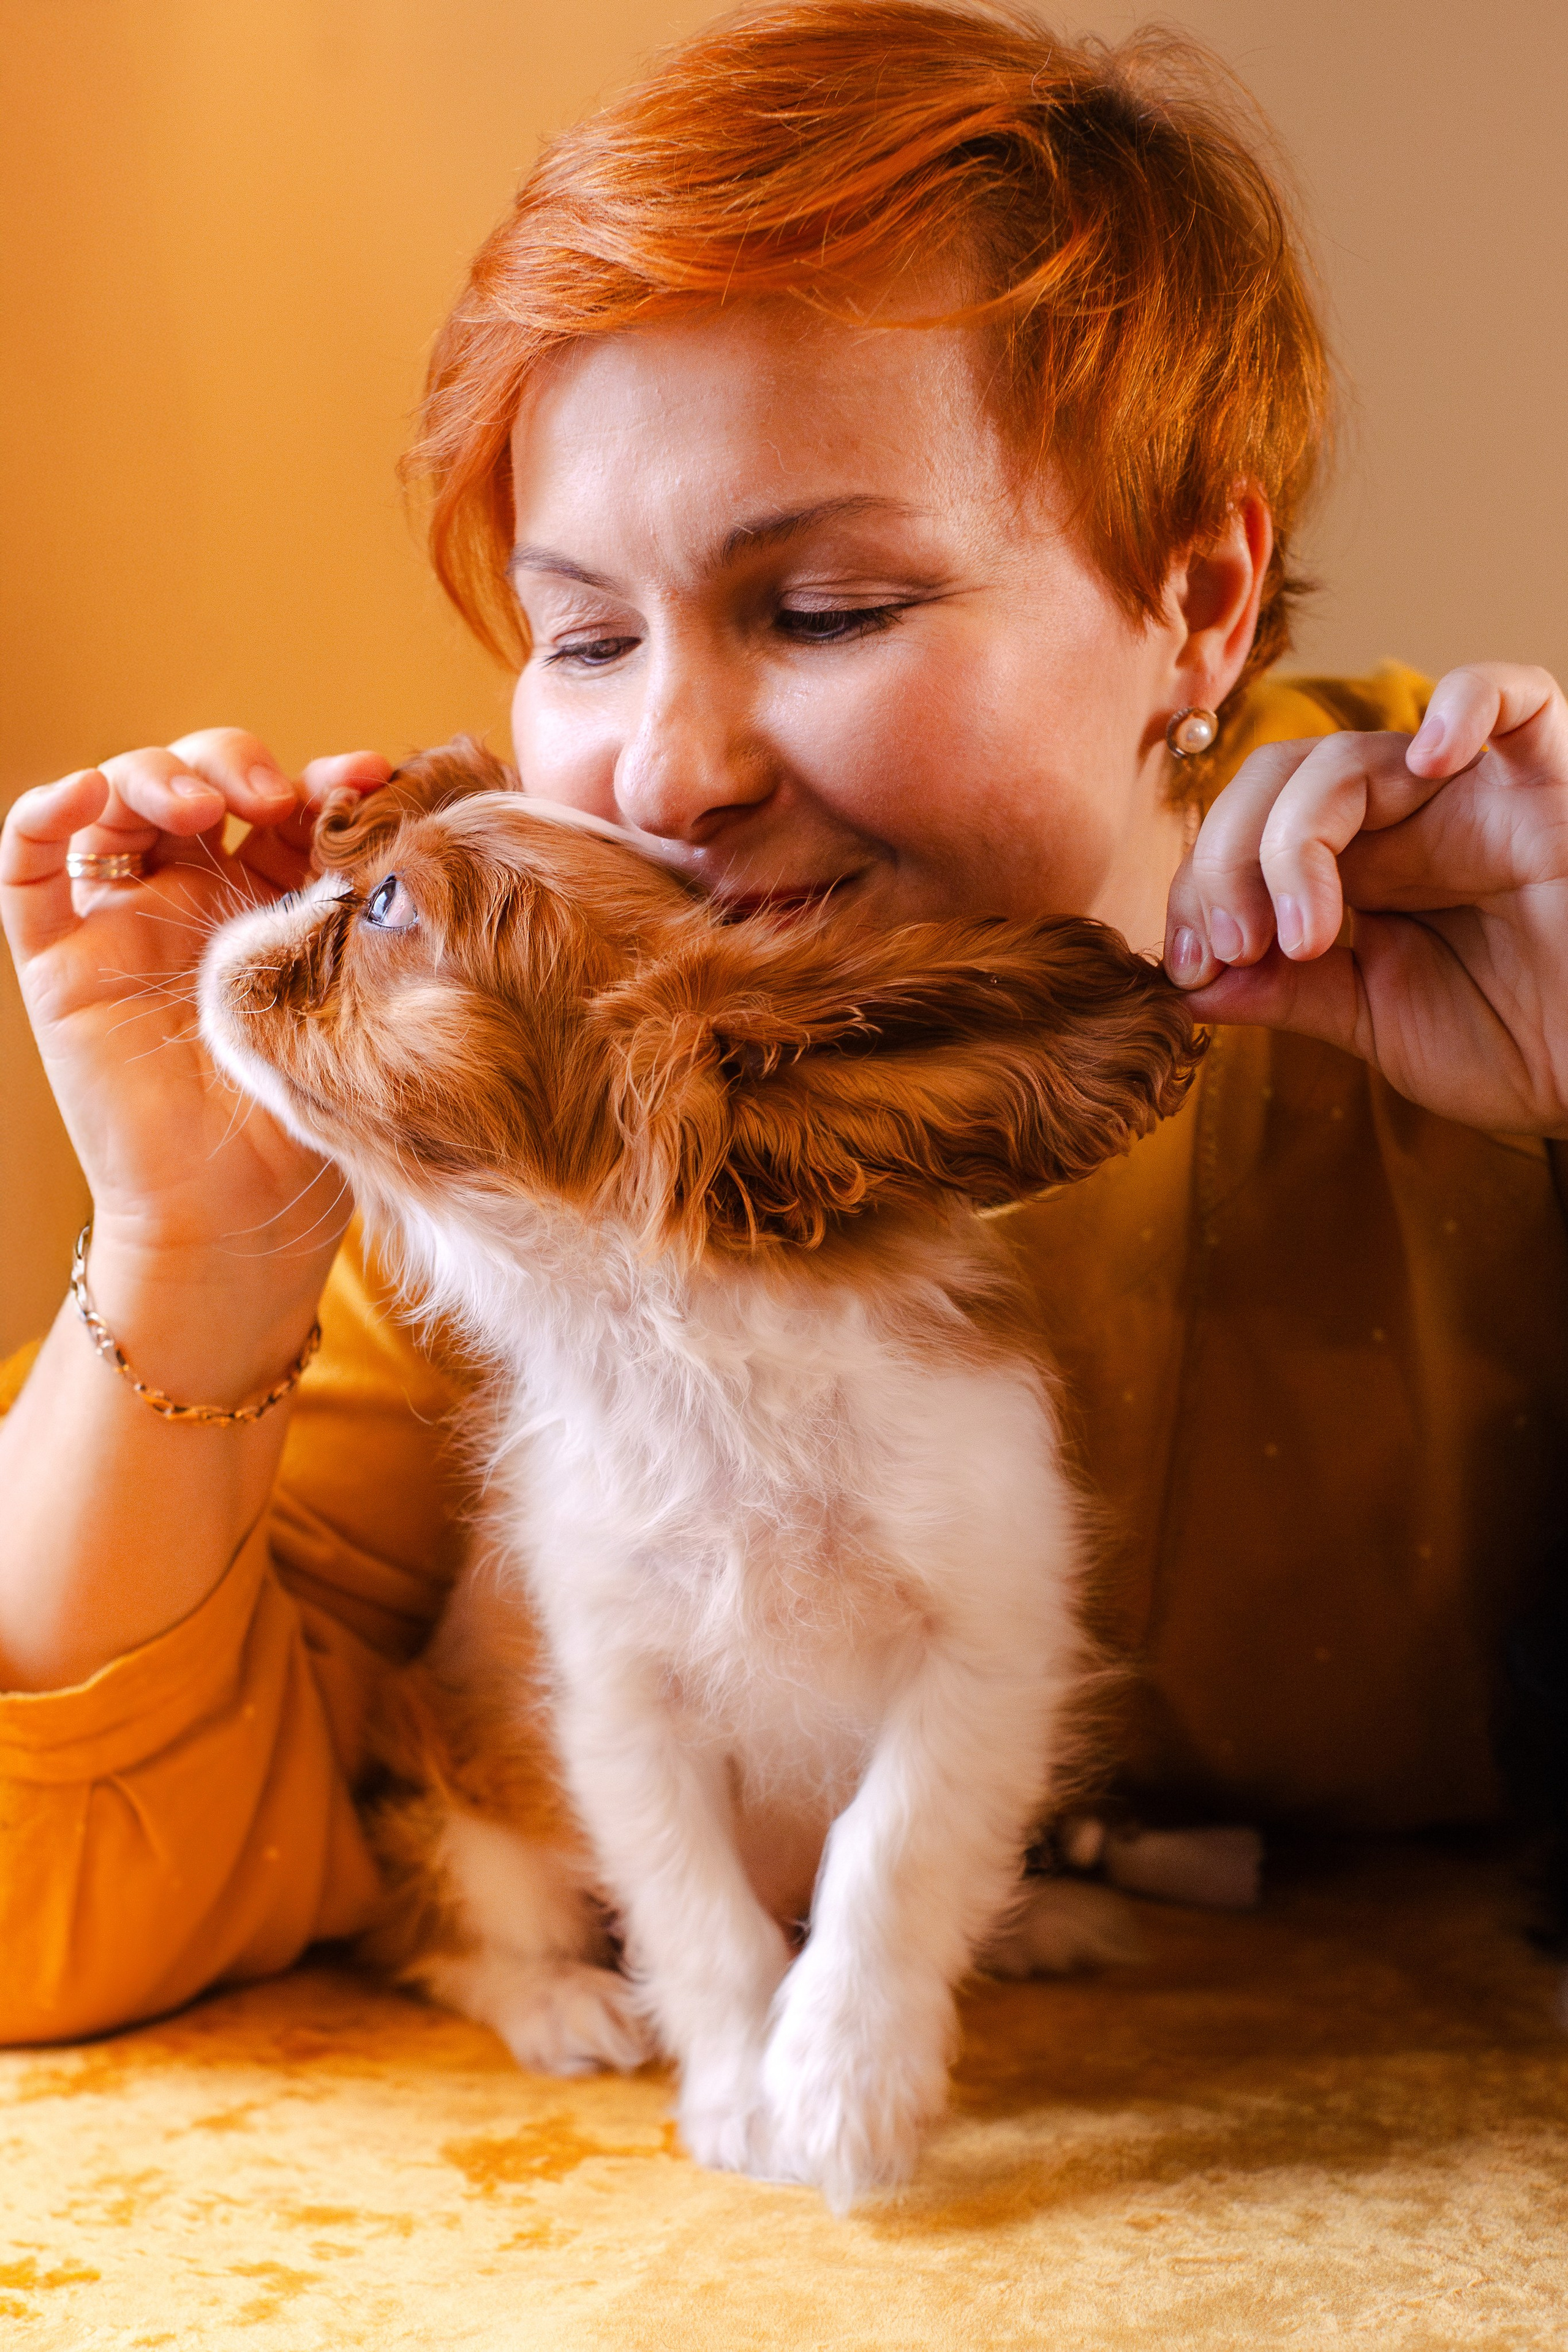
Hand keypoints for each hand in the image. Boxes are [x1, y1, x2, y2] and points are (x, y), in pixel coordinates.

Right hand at [1, 728, 390, 1283]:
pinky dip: (45, 812)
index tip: (372, 781)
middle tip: (276, 798)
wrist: (235, 1221)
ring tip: (204, 804)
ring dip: (159, 774)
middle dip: (237, 764)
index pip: (289, 803)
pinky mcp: (60, 959)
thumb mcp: (353, 1009)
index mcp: (276, 902)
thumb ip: (364, 925)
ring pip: (119, 800)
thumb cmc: (308, 1128)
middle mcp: (197, 898)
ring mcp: (124, 921)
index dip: (323, 778)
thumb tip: (418, 838)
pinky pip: (28, 866)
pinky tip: (83, 793)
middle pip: (200, 779)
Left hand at [1163, 664, 1567, 1135]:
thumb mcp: (1377, 1025)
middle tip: (1232, 949)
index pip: (1244, 835)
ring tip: (1308, 934)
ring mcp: (1470, 790)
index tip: (1191, 969)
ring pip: (1347, 754)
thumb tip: (1186, 987)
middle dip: (1225, 862)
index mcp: (1355, 870)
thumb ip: (1289, 995)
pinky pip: (1511, 695)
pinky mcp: (1550, 775)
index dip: (1199, 889)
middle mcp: (1400, 818)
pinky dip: (1464, 704)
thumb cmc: (1517, 1043)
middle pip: (1274, 781)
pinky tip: (1429, 759)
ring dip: (1295, 840)